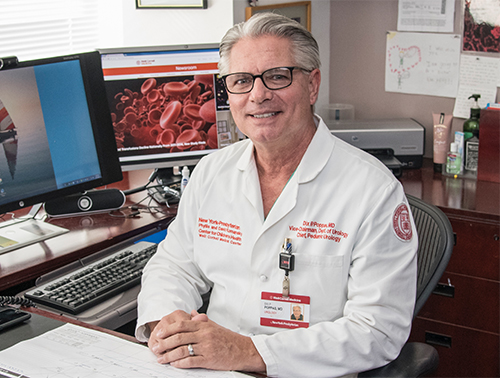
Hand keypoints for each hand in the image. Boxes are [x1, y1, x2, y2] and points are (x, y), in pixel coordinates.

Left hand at [148, 310, 265, 372]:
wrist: (244, 350)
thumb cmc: (230, 339)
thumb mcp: (215, 326)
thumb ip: (202, 320)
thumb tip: (192, 313)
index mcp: (204, 325)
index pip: (182, 324)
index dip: (168, 329)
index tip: (159, 333)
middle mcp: (204, 335)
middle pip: (179, 337)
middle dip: (164, 342)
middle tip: (155, 347)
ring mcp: (206, 347)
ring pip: (182, 349)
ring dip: (168, 355)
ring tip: (161, 358)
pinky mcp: (209, 359)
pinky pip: (191, 361)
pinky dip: (180, 363)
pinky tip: (173, 364)